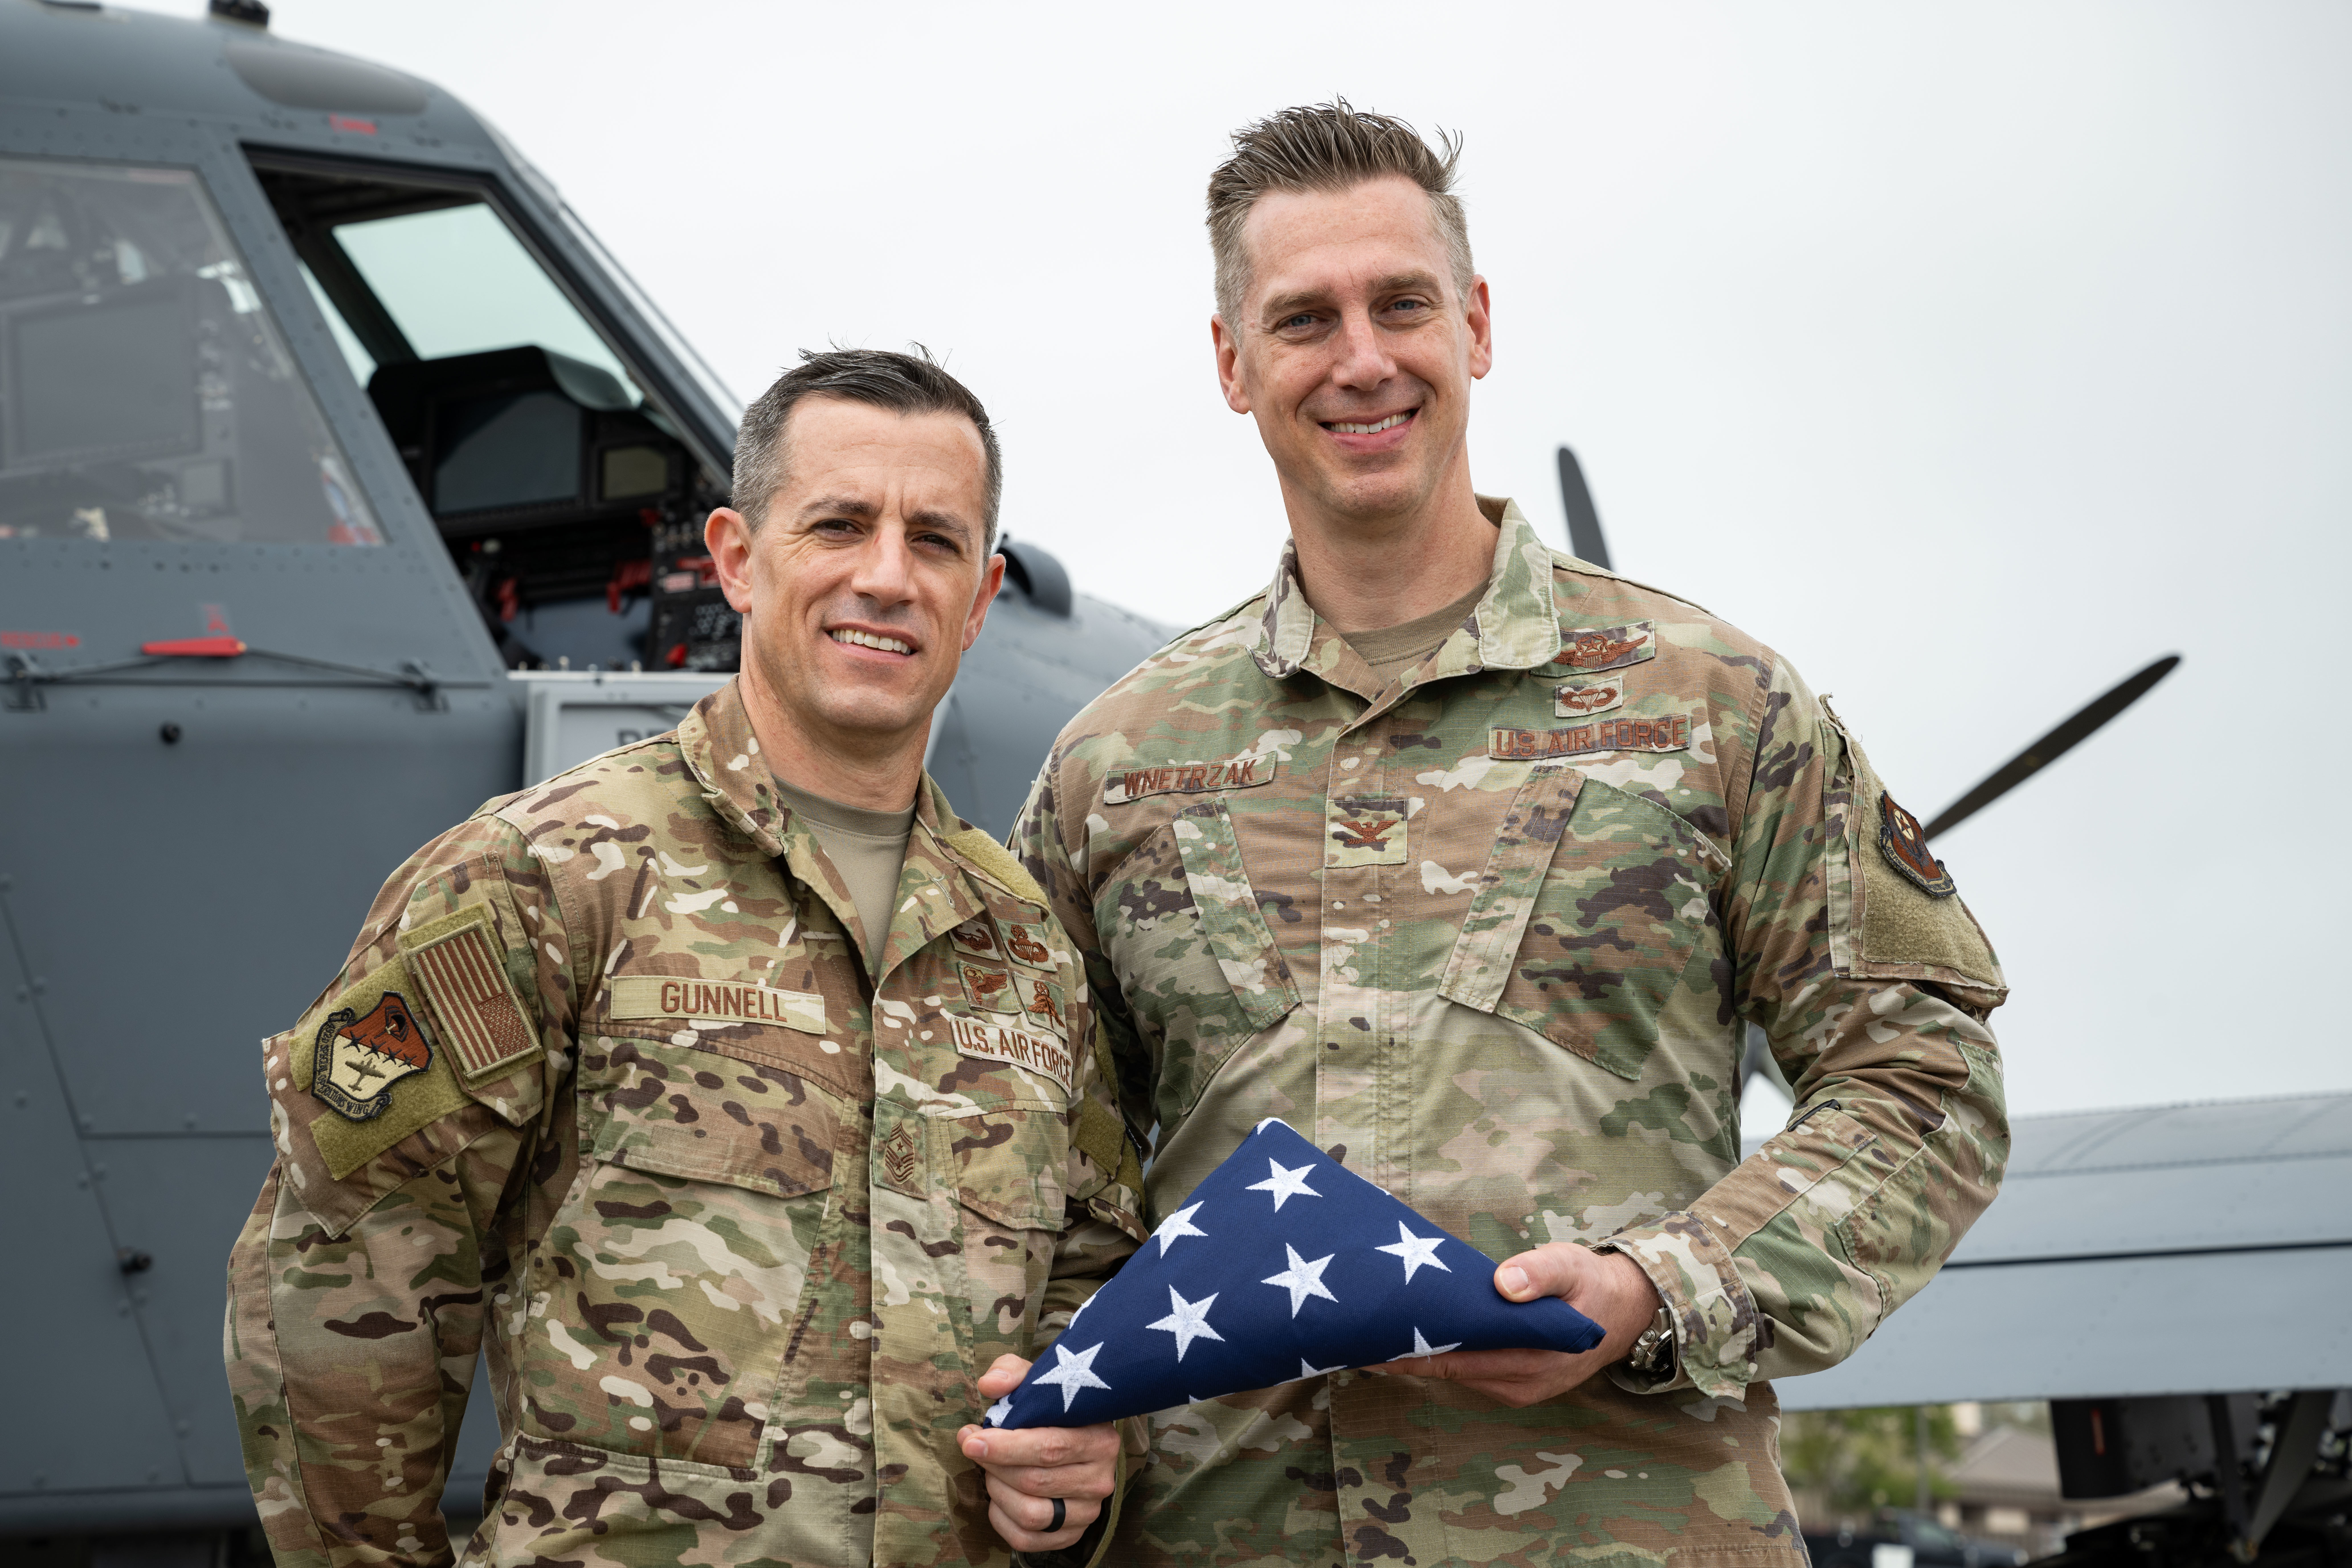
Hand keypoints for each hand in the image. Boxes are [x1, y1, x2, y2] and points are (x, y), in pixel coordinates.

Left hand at [957, 1354, 1118, 1553]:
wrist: (1074, 1449)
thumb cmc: (1052, 1414)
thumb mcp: (1038, 1384)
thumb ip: (1012, 1374)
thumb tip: (990, 1385)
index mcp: (1099, 1439)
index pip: (1050, 1447)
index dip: (1006, 1446)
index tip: (971, 1439)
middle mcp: (1100, 1479)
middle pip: (1035, 1481)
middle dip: (995, 1465)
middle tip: (974, 1448)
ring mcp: (1087, 1511)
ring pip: (1030, 1514)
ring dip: (998, 1492)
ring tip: (991, 1471)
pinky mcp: (1070, 1535)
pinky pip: (1026, 1538)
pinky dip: (1002, 1519)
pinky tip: (999, 1497)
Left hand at [1366, 1244, 1663, 1406]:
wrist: (1624, 1311)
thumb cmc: (1590, 1285)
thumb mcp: (1571, 1266)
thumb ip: (1540, 1273)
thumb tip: (1506, 1284)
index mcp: (1528, 1360)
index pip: (1451, 1358)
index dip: (1406, 1351)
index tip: (1364, 1342)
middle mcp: (1516, 1383)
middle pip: (1444, 1368)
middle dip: (1399, 1352)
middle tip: (1350, 1329)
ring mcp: (1513, 1387)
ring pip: (1452, 1370)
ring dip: (1415, 1352)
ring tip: (1370, 1327)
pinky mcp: (1510, 1381)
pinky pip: (1465, 1367)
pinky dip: (1438, 1350)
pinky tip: (1411, 1331)